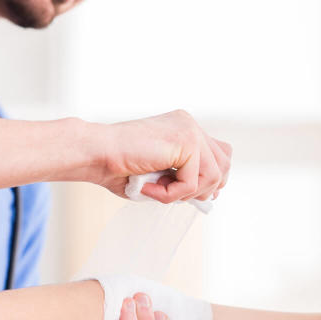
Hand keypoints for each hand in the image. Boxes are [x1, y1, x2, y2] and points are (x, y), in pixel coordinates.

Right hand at [91, 110, 232, 203]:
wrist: (96, 153)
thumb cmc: (118, 166)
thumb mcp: (161, 172)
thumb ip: (185, 176)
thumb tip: (210, 195)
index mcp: (184, 127)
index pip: (219, 154)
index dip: (210, 179)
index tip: (190, 194)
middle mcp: (190, 124)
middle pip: (224, 164)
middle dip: (203, 189)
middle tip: (171, 194)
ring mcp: (189, 129)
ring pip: (214, 176)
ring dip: (184, 194)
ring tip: (157, 191)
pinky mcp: (186, 141)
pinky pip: (193, 182)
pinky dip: (171, 195)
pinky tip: (148, 188)